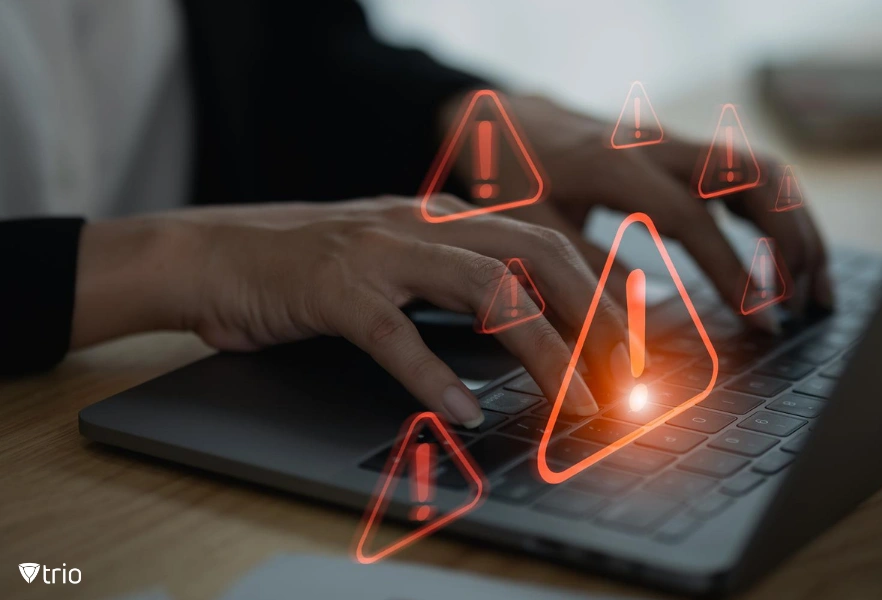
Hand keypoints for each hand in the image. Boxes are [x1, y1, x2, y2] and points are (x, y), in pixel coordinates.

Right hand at [72, 196, 635, 425]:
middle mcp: (425, 225)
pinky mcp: (333, 289)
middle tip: (626, 376)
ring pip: (488, 292)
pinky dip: (434, 377)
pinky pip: (397, 335)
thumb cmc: (311, 268)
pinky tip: (461, 412)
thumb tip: (533, 329)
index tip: (634, 345)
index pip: (547, 247)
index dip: (600, 295)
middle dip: (594, 319)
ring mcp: (380, 252)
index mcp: (447, 219)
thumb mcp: (401, 264)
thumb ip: (460, 284)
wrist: (211, 254)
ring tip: (574, 399)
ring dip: (542, 350)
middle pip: (538, 260)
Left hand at [476, 94, 833, 332]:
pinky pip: (749, 174)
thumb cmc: (513, 178)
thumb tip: (640, 331)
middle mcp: (656, 146)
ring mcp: (675, 144)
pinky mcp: (684, 152)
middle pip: (750, 177)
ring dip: (799, 225)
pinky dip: (781, 215)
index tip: (765, 320)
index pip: (692, 218)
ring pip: (761, 170)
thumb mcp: (530, 229)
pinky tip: (791, 259)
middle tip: (810, 304)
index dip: (733, 271)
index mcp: (614, 166)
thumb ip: (584, 271)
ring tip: (818, 288)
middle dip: (792, 240)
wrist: (507, 119)